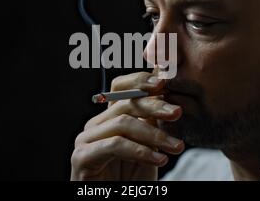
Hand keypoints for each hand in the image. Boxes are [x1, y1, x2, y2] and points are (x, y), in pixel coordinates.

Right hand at [70, 71, 184, 180]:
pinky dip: (140, 151)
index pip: (121, 87)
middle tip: (177, 113)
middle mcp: (95, 125)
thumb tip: (170, 95)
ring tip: (176, 146)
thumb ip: (154, 122)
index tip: (165, 82)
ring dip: (154, 134)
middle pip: (124, 103)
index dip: (140, 80)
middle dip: (154, 106)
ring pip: (122, 123)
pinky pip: (115, 145)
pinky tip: (160, 159)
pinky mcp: (82, 157)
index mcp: (109, 118)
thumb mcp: (149, 146)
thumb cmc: (131, 179)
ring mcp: (86, 140)